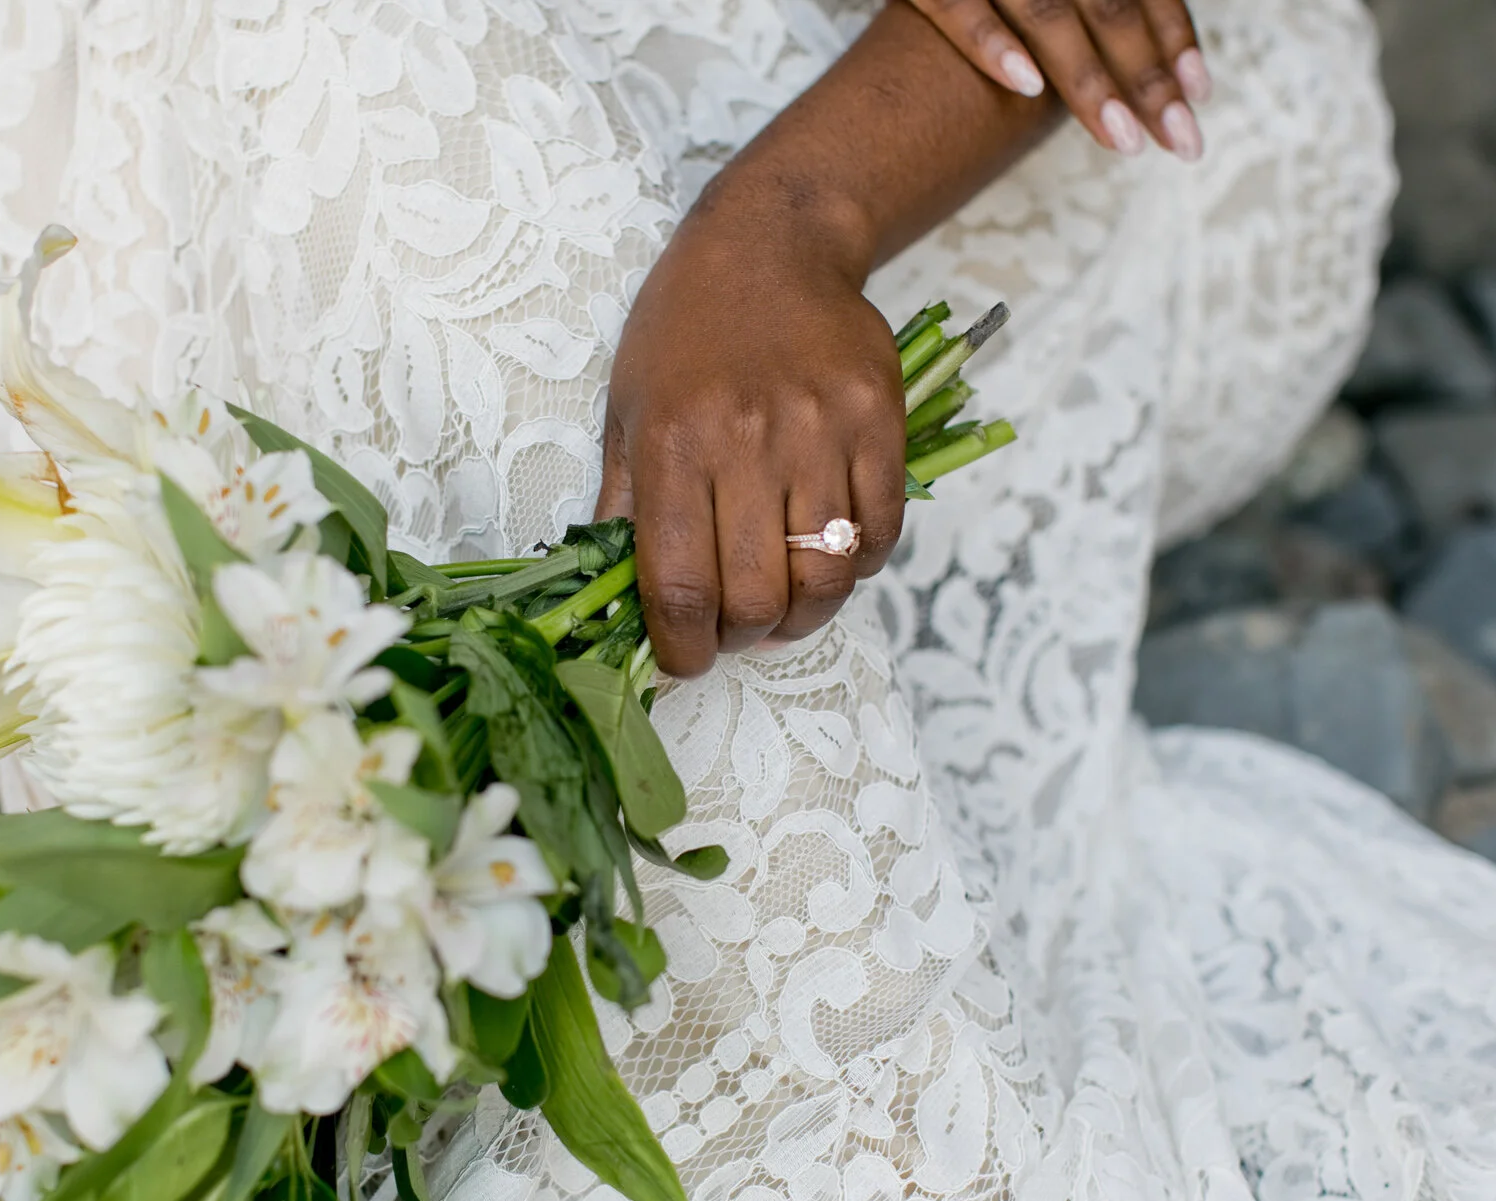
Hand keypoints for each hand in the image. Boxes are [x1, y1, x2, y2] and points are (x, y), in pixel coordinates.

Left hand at [595, 181, 905, 678]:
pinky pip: (879, 534)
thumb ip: (623, 503)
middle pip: (757, 597)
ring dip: (803, 617)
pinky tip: (827, 557)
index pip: (680, 586)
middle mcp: (747, 441)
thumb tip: (616, 594)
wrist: (772, 243)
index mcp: (672, 445)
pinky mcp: (879, 421)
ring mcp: (821, 431)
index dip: (682, 648)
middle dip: (741, 639)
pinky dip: (854, 568)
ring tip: (783, 608)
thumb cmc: (685, 329)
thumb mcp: (628, 407)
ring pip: (826, 579)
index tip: (683, 661)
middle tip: (733, 631)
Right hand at [905, 0, 1209, 160]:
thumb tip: (1122, 38)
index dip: (1174, 34)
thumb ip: (1079, 3)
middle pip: (1109, 0)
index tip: (1198, 95)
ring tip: (1120, 140)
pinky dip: (990, 42)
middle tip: (1180, 143)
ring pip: (1047, 10)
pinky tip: (1026, 88)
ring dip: (1089, 80)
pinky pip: (956, 3)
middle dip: (1149, 76)